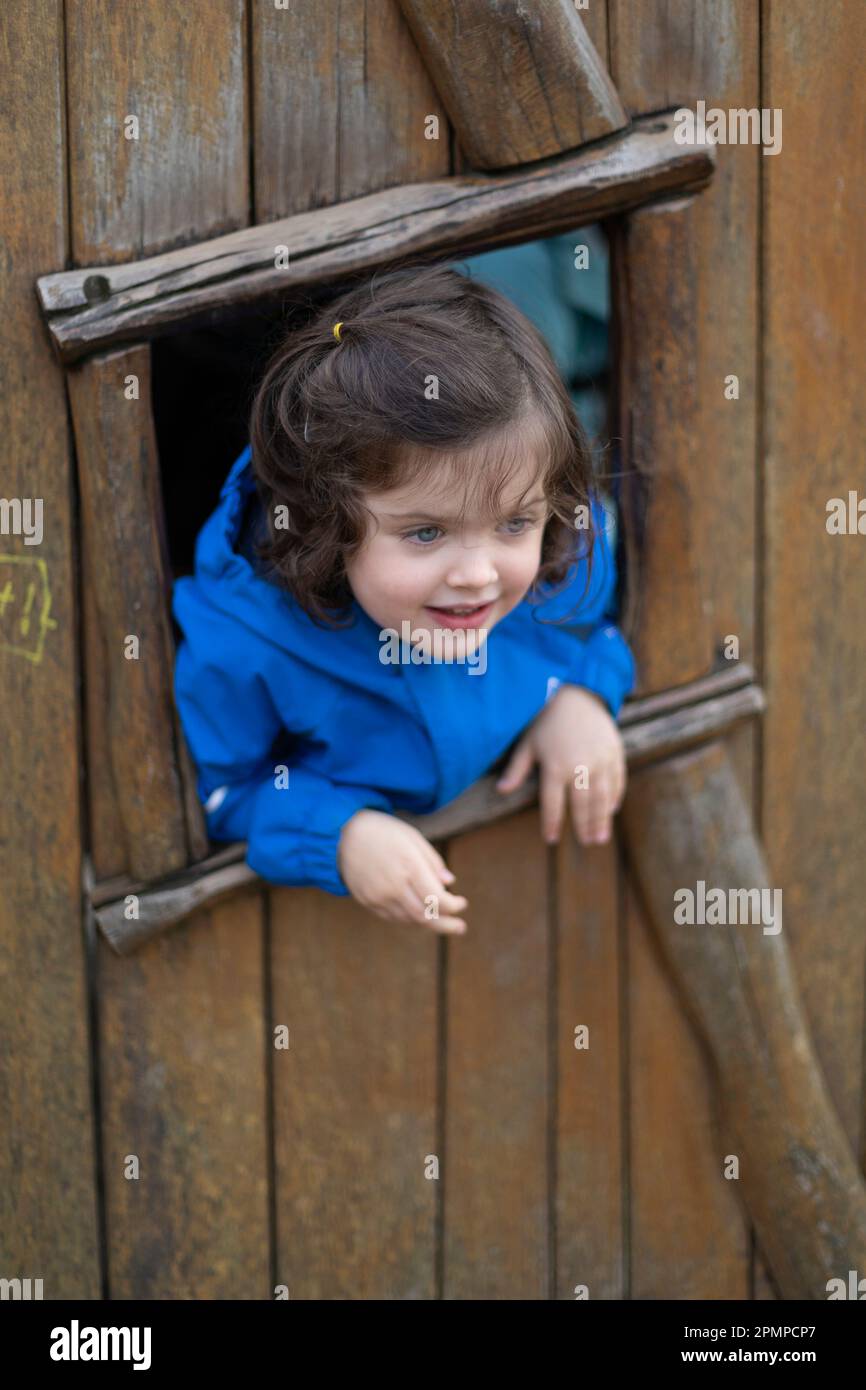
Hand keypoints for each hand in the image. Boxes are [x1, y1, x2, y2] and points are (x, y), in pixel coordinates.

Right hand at [337, 809, 467, 933]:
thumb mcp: (413, 837)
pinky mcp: (367, 902)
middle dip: (446, 924)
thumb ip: (433, 862)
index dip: (454, 906)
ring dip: (428, 923)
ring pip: (409, 920)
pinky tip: (419, 915)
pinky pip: (393, 918)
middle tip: (460, 928)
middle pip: (425, 916)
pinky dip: (410, 919)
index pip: (438, 899)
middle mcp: (393, 886)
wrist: (343, 835)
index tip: (462, 903)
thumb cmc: (383, 832)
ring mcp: (378, 896)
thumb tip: (449, 883)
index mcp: (409, 866)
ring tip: (442, 922)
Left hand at [495, 685, 625, 846]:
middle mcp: (580, 767)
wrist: (576, 692)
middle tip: (588, 844)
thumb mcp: (528, 742)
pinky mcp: (614, 752)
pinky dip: (615, 796)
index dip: (551, 823)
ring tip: (601, 837)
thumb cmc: (546, 718)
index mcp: (555, 767)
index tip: (550, 839)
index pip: (553, 804)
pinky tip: (612, 809)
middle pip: (582, 805)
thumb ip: (517, 768)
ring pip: (603, 797)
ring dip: (603, 819)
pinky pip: (617, 780)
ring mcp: (600, 760)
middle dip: (584, 826)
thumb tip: (501, 791)